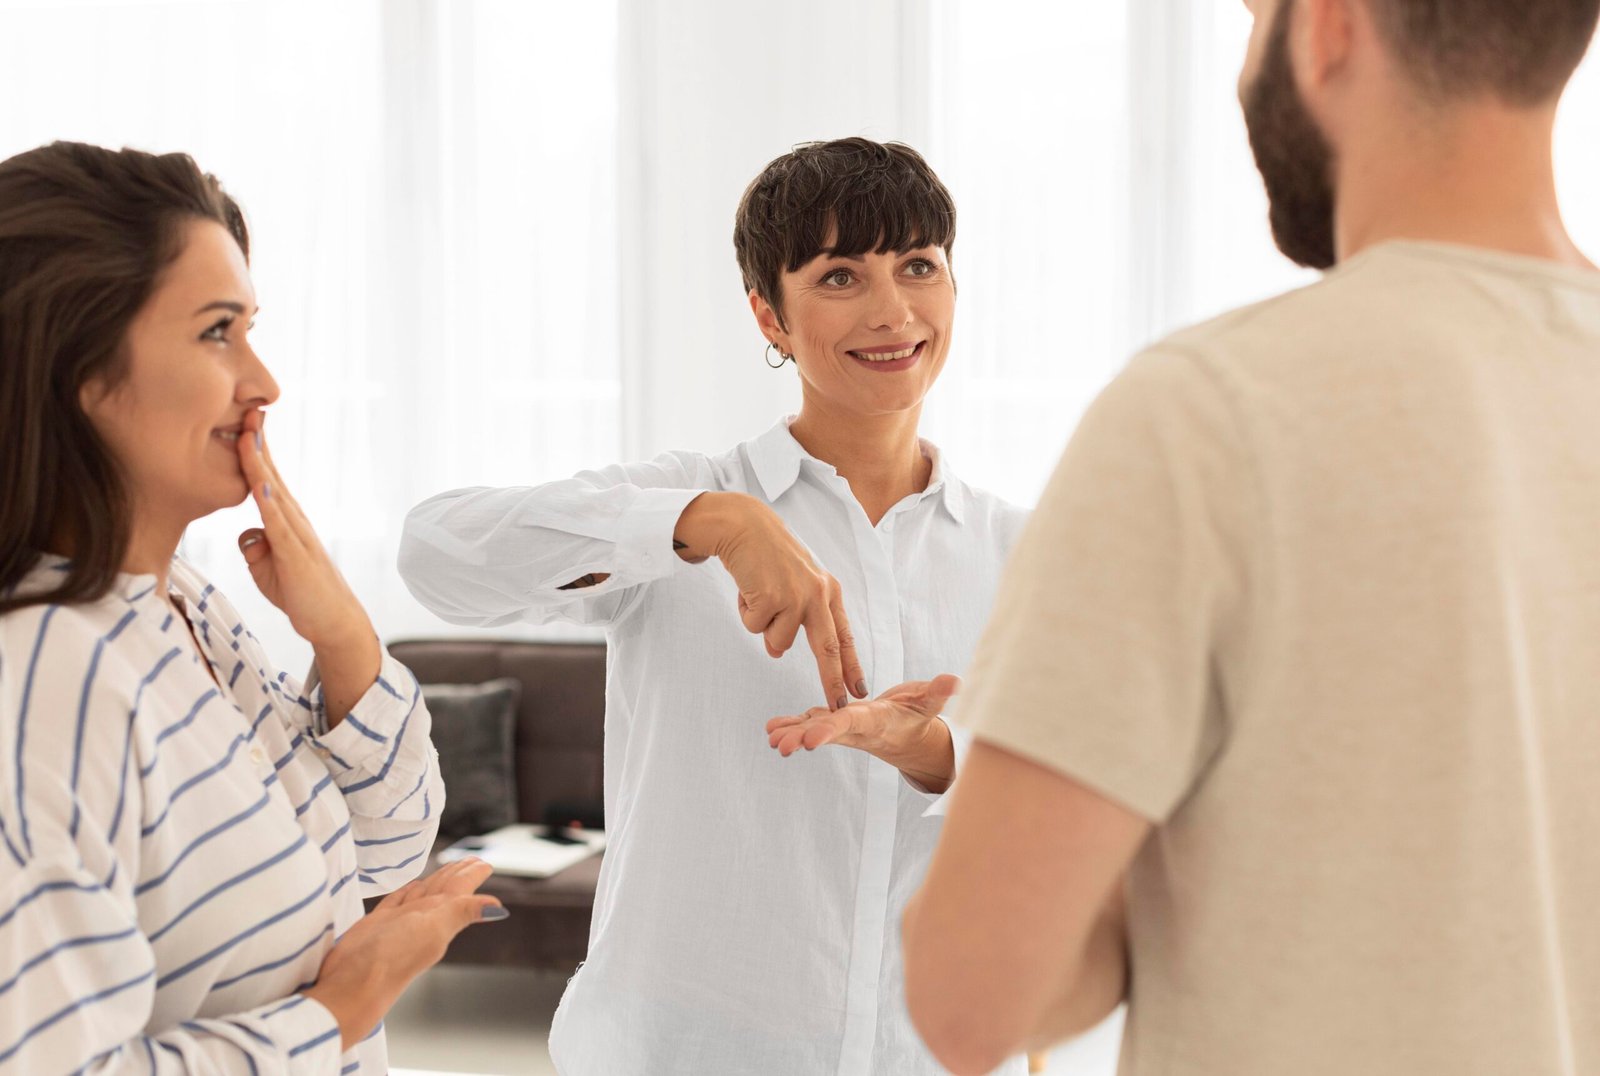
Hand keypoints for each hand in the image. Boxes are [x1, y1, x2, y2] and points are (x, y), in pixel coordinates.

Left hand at [235, 408, 373, 649]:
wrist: (333, 622)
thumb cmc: (302, 595)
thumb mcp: (268, 567)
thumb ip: (257, 546)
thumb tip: (246, 532)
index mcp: (285, 521)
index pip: (267, 477)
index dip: (254, 449)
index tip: (243, 419)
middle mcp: (294, 520)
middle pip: (271, 473)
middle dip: (257, 441)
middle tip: (248, 406)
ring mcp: (296, 535)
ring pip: (273, 491)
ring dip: (259, 462)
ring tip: (248, 433)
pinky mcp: (295, 554)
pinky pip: (277, 524)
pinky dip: (267, 501)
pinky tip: (258, 483)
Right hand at [301, 858, 504, 1049]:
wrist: (351, 985)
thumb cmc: (391, 957)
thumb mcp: (433, 929)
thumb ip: (462, 912)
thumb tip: (500, 909)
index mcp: (440, 917)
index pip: (461, 889)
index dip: (472, 874)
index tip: (484, 862)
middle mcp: (423, 919)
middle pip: (444, 889)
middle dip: (457, 874)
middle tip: (470, 860)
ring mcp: (400, 923)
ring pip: (422, 894)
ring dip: (434, 881)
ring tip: (445, 870)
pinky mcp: (377, 925)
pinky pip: (396, 902)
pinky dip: (404, 892)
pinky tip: (410, 888)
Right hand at [677, 492, 867, 710]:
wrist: (744, 526)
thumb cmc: (768, 556)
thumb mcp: (791, 585)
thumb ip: (792, 619)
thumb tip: (778, 652)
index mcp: (828, 591)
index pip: (843, 636)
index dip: (851, 666)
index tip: (860, 691)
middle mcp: (817, 594)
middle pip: (827, 648)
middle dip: (832, 681)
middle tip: (836, 706)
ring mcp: (795, 595)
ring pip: (778, 641)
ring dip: (762, 624)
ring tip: (758, 595)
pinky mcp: (771, 596)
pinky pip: (755, 626)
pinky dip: (745, 612)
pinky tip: (748, 588)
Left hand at [765, 674, 960, 790]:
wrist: (906, 733)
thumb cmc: (916, 714)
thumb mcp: (928, 702)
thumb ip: (938, 693)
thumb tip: (955, 682)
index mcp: (873, 721)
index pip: (849, 725)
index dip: (828, 730)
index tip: (809, 740)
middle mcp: (854, 728)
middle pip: (825, 732)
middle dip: (802, 738)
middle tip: (781, 746)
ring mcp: (842, 727)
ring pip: (813, 730)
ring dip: (791, 733)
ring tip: (770, 738)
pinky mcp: (834, 722)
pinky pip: (810, 723)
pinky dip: (791, 725)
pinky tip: (771, 728)